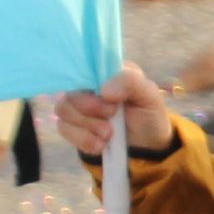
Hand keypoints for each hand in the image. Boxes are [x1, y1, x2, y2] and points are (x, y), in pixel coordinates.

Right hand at [56, 62, 179, 161]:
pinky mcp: (72, 125)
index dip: (91, 85)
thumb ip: (130, 83)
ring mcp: (78, 106)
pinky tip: (100, 145)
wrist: (146, 146)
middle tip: (112, 119)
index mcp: (106, 72)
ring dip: (86, 126)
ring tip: (108, 135)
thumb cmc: (149, 116)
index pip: (83, 67)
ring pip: (63, 110)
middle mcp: (88, 86)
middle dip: (91, 110)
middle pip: (70, 91)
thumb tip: (103, 90)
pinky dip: (82, 139)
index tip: (110, 101)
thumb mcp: (150, 96)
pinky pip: (63, 128)